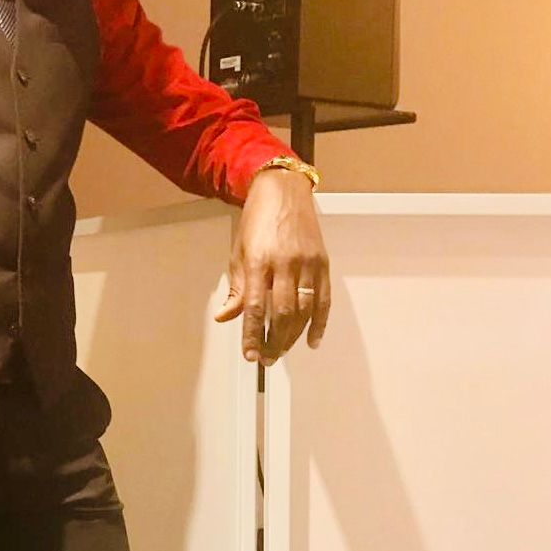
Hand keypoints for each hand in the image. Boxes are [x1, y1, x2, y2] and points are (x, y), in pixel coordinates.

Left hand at [214, 167, 330, 363]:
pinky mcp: (323, 262)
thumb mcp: (238, 253)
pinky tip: (312, 340)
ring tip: (281, 351)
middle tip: (266, 359)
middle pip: (282, 313)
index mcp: (259, 261)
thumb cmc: (257, 221)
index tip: (249, 355)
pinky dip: (319, 323)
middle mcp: (285, 263)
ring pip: (304, 310)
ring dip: (293, 336)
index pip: (254, 307)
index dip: (252, 335)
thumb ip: (236, 288)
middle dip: (274, 341)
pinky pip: (324, 300)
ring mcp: (307, 263)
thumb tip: (226, 316)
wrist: (283, 191)